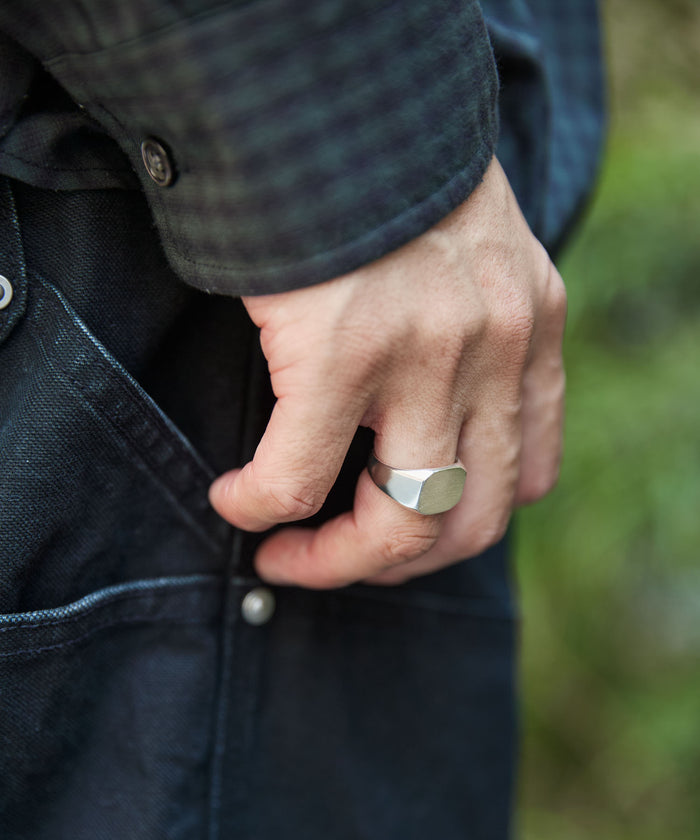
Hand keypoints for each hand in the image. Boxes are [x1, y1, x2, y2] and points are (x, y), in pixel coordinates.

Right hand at [209, 157, 565, 586]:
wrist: (325, 93)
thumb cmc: (382, 179)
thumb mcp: (467, 252)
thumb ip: (471, 334)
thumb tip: (417, 428)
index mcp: (528, 326)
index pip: (527, 477)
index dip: (461, 525)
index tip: (398, 528)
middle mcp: (493, 347)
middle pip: (472, 520)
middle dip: (397, 563)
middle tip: (335, 560)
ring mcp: (425, 354)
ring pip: (400, 523)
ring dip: (336, 561)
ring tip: (284, 556)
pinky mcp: (340, 353)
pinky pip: (296, 480)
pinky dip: (259, 507)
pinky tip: (233, 499)